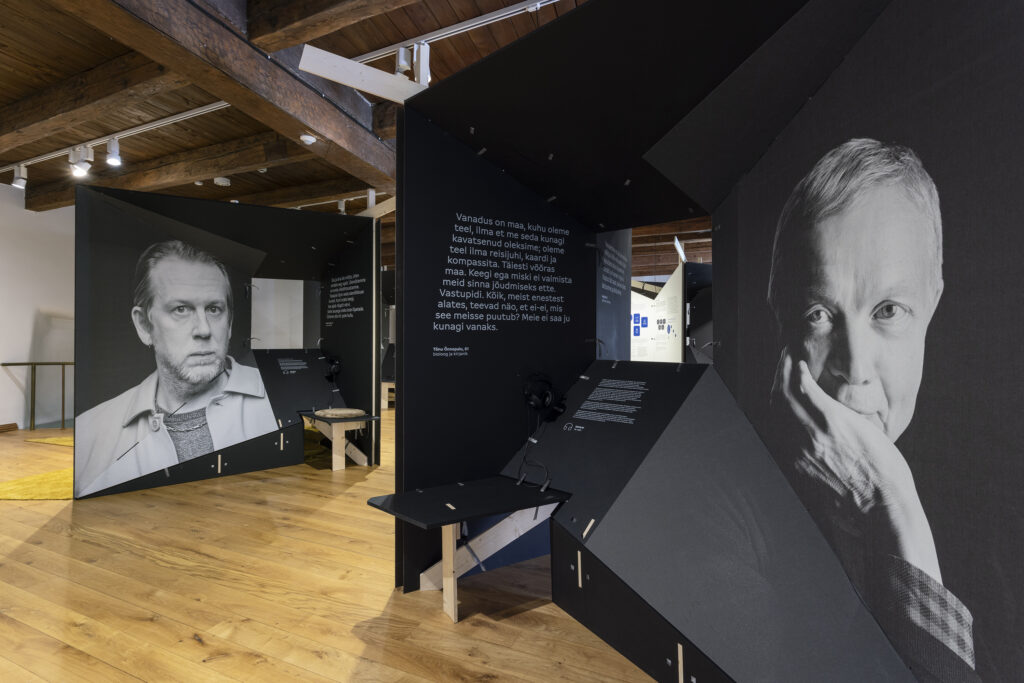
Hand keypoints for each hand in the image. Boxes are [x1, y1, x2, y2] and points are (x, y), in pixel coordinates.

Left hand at [771, 348, 942, 582]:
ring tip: (782, 381)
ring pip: (776, 416)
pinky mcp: (796, 469)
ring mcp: (799, 454)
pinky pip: (780, 436)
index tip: (795, 356)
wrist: (881, 511)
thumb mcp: (869, 430)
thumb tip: (825, 398)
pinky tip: (785, 411)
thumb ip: (842, 412)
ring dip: (776, 395)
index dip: (793, 367)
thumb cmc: (886, 470)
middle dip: (781, 375)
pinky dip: (779, 418)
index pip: (801, 385)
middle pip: (781, 397)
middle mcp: (810, 436)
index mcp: (832, 422)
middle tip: (785, 361)